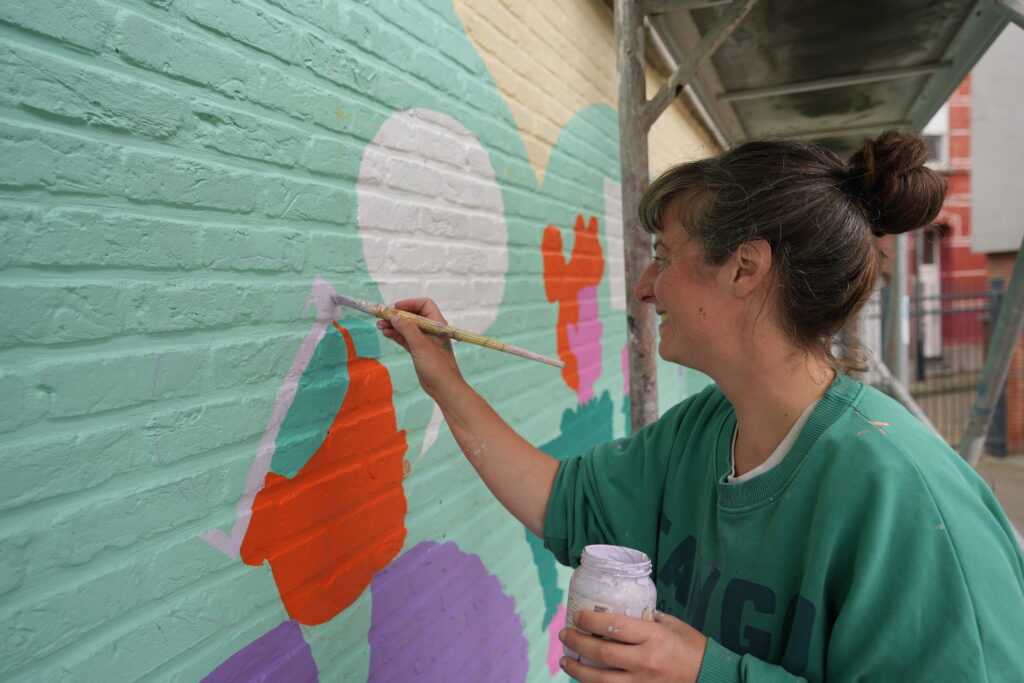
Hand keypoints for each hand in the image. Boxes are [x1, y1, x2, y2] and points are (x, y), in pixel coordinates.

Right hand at [376, 298, 464, 398]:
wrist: (444, 388)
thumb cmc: (437, 366)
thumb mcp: (420, 345)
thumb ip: (407, 328)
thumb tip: (394, 316)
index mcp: (437, 324)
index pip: (424, 305)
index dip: (410, 304)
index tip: (395, 308)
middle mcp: (431, 330)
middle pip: (413, 316)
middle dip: (397, 316)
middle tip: (382, 317)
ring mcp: (424, 341)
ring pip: (407, 328)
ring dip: (394, 326)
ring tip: (380, 326)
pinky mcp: (418, 351)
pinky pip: (405, 338)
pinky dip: (396, 335)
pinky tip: (386, 333)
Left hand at [558, 610, 706, 681]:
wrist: (712, 677)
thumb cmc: (693, 647)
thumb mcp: (672, 625)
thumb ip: (647, 617)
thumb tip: (623, 608)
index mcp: (653, 637)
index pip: (613, 626)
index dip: (589, 621)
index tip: (577, 616)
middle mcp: (645, 661)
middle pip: (601, 654)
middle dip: (577, 643)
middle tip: (565, 634)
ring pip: (600, 680)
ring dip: (578, 670)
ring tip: (565, 660)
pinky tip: (585, 678)